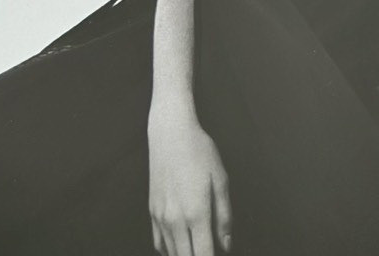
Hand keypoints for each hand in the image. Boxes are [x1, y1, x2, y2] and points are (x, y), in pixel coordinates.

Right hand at [148, 111, 232, 255]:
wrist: (170, 134)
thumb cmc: (199, 152)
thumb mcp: (221, 180)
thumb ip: (224, 216)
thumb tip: (226, 244)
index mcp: (196, 213)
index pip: (204, 255)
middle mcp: (175, 220)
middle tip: (209, 250)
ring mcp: (161, 218)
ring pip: (172, 253)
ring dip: (185, 254)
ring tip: (198, 246)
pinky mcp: (152, 212)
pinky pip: (159, 243)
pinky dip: (170, 250)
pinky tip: (180, 245)